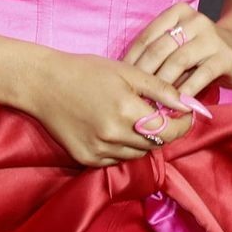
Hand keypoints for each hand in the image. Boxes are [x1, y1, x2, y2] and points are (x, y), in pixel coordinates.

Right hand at [21, 49, 202, 167]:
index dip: (183, 124)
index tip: (186, 115)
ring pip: (137, 153)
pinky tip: (115, 129)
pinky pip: (116, 160)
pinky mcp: (87, 159)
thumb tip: (188, 103)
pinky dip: (123, 148)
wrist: (43, 84)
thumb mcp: (126, 71)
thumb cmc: (85, 71)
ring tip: (135, 119)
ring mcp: (99, 150)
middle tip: (161, 114)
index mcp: (126, 111)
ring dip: (144, 140)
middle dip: (164, 131)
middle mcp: (114, 135)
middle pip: (155, 144)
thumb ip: (160, 89)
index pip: (169, 130)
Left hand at [121, 1, 231, 97]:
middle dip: (145, 74)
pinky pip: (201, 74)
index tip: (123, 80)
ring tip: (153, 102)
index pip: (147, 36)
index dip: (132, 59)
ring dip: (163, 84)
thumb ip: (159, 55)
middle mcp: (195, 20)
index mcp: (178, 13)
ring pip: (178, 60)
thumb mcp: (179, 46)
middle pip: (160, 48)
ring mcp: (211, 37)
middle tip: (135, 95)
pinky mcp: (225, 56)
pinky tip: (178, 104)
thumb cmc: (201, 52)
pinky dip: (187, 91)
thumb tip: (130, 78)